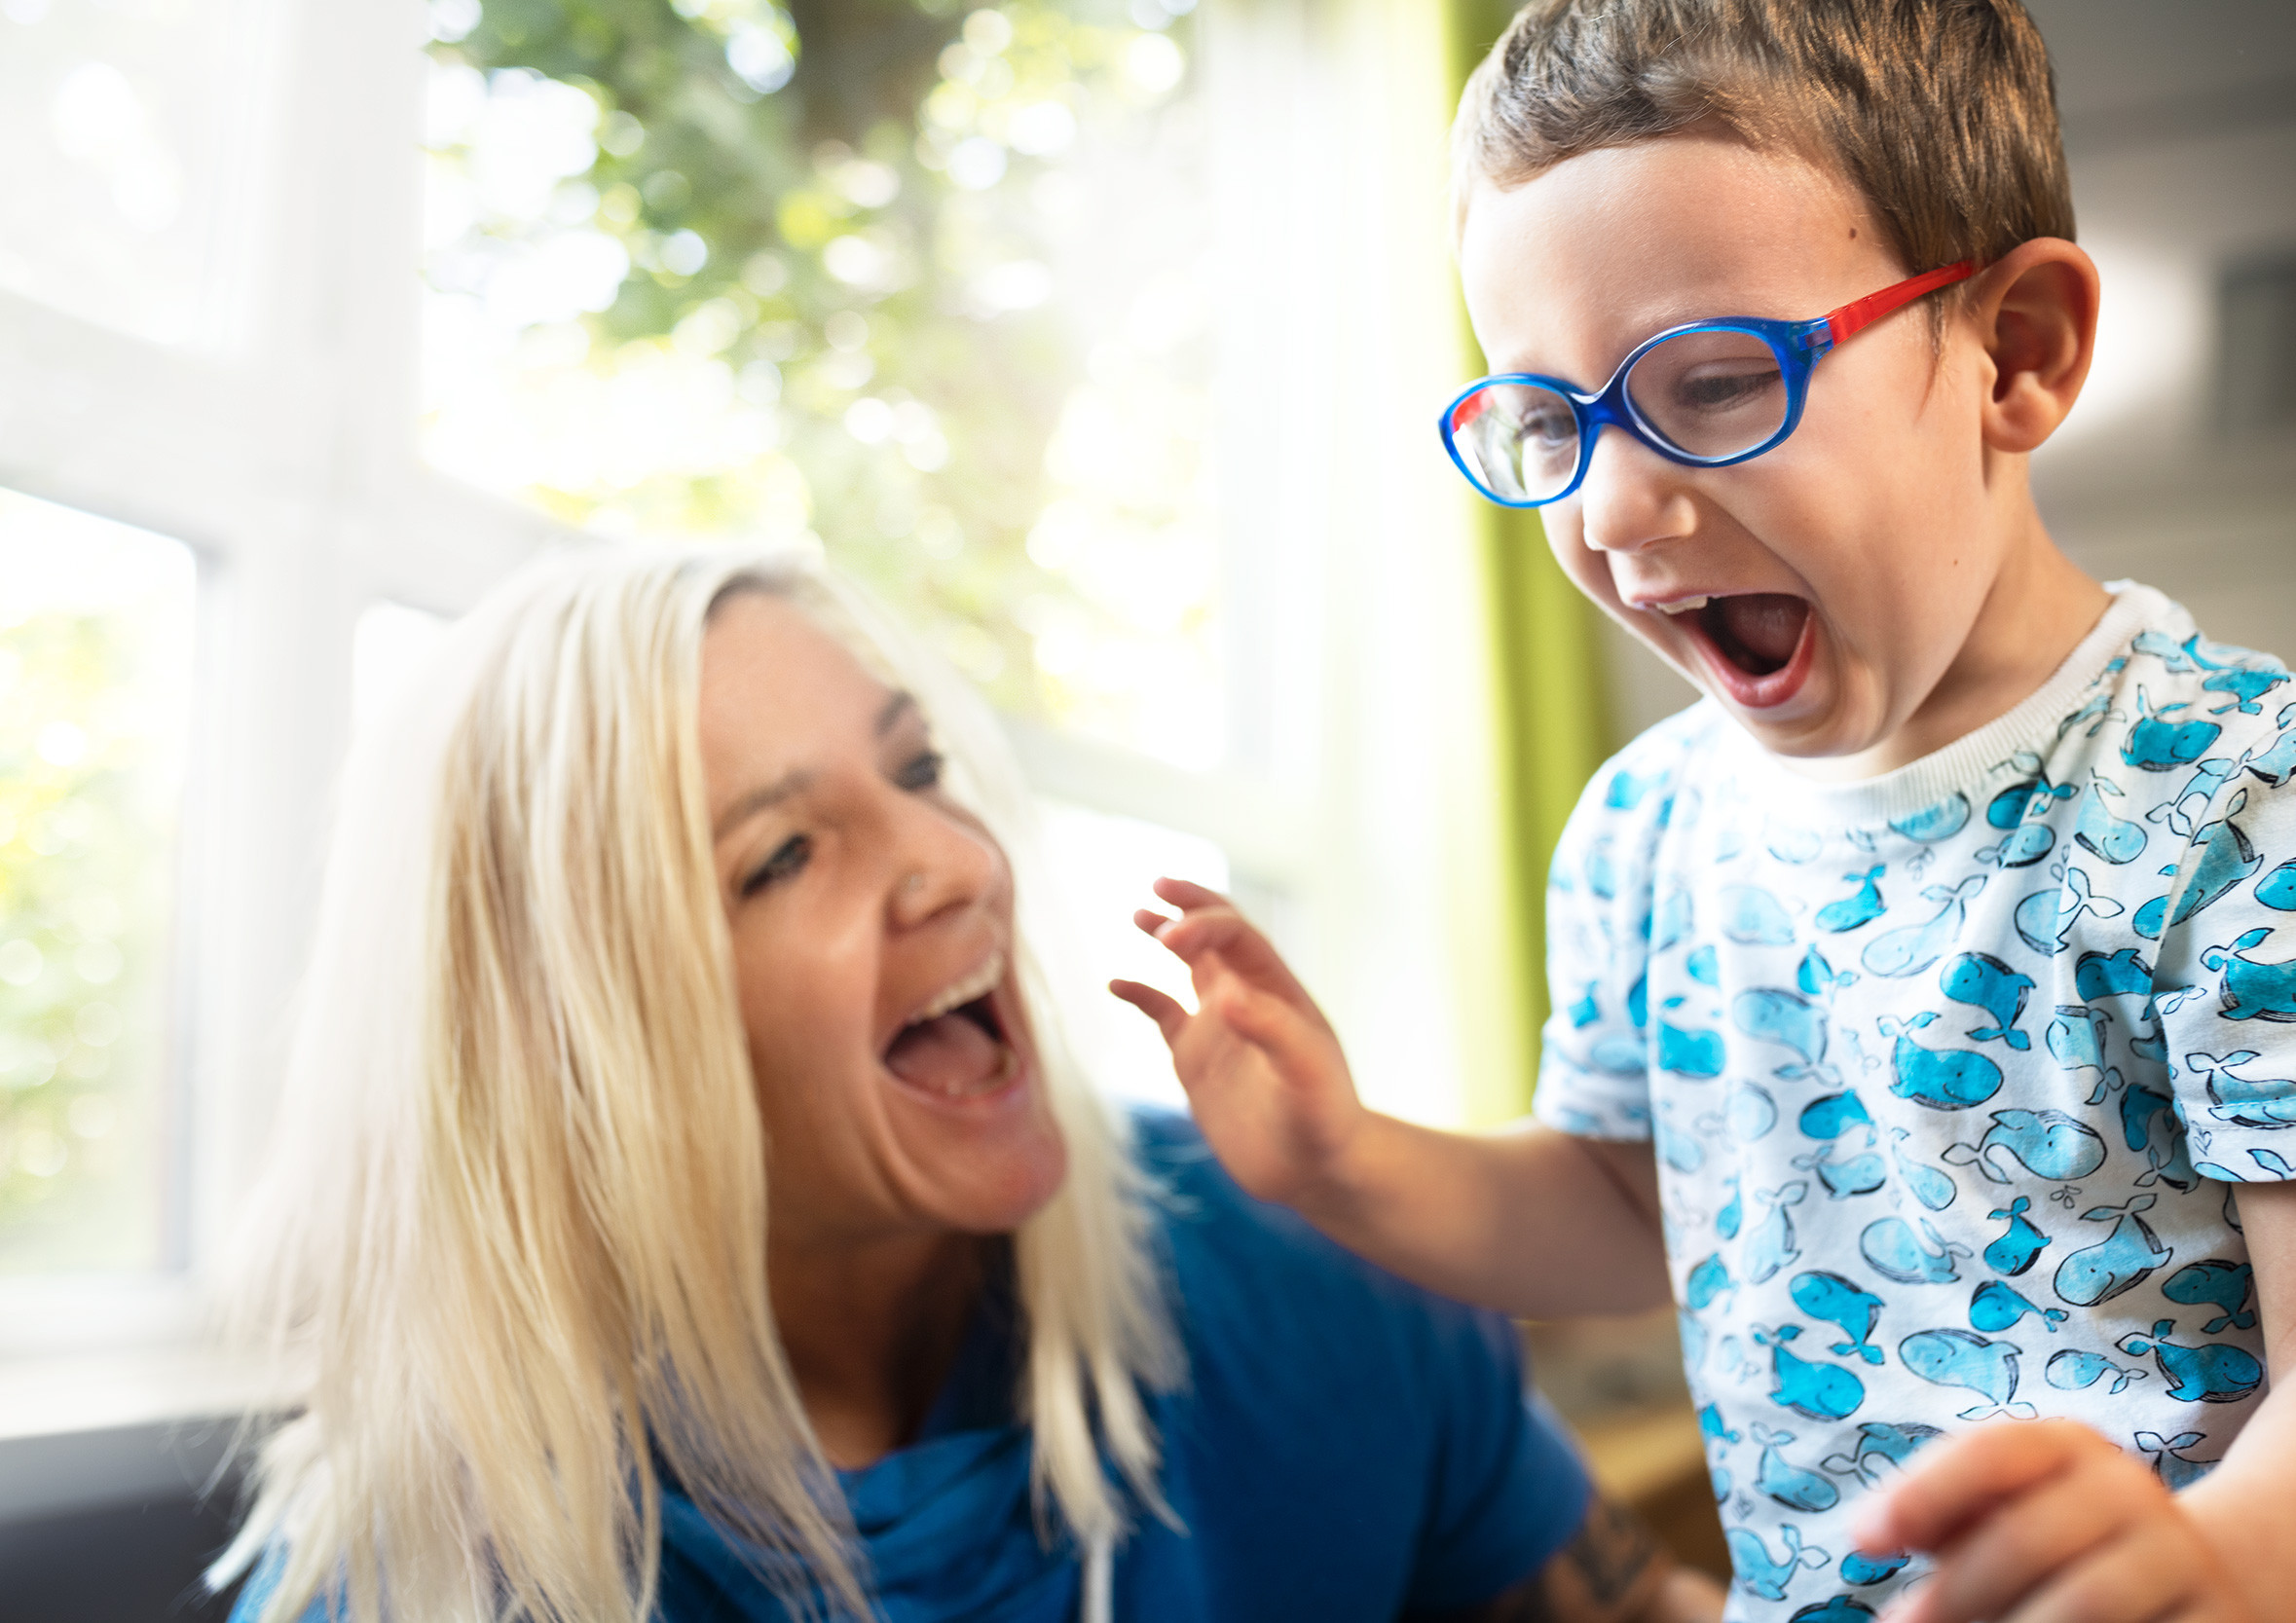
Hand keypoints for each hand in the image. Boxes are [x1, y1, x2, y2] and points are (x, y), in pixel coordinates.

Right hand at [1108, 878, 1366, 1206]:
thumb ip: (1272, 1031)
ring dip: (1168, 936)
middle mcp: (1247, 999)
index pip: (1237, 935)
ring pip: (1190, 965)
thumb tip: (1225, 996)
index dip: (1203, 922)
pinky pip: (1162, 1013)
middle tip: (1157, 888)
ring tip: (1141, 914)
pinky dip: (1140, 994)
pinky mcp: (1197, 1059)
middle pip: (1216, 933)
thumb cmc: (1324, 1121)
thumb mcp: (1306, 1075)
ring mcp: (1220, 1027)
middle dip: (1188, 908)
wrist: (1316, 1172)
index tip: (1169, 937)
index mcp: (1276, 990)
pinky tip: (1117, 983)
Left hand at [1852, 1418, 2253, 1622]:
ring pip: (2084, 1602)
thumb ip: (1938, 1514)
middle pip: (2025, 1537)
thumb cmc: (2055, 1545)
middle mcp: (2128, 1488)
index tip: (1860, 1541)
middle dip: (1953, 1593)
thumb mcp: (1999, 1513)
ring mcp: (2181, 1555)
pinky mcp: (2217, 1617)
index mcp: (2066, 1445)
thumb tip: (1866, 1533)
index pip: (1990, 1453)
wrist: (2193, 1581)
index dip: (1921, 1494)